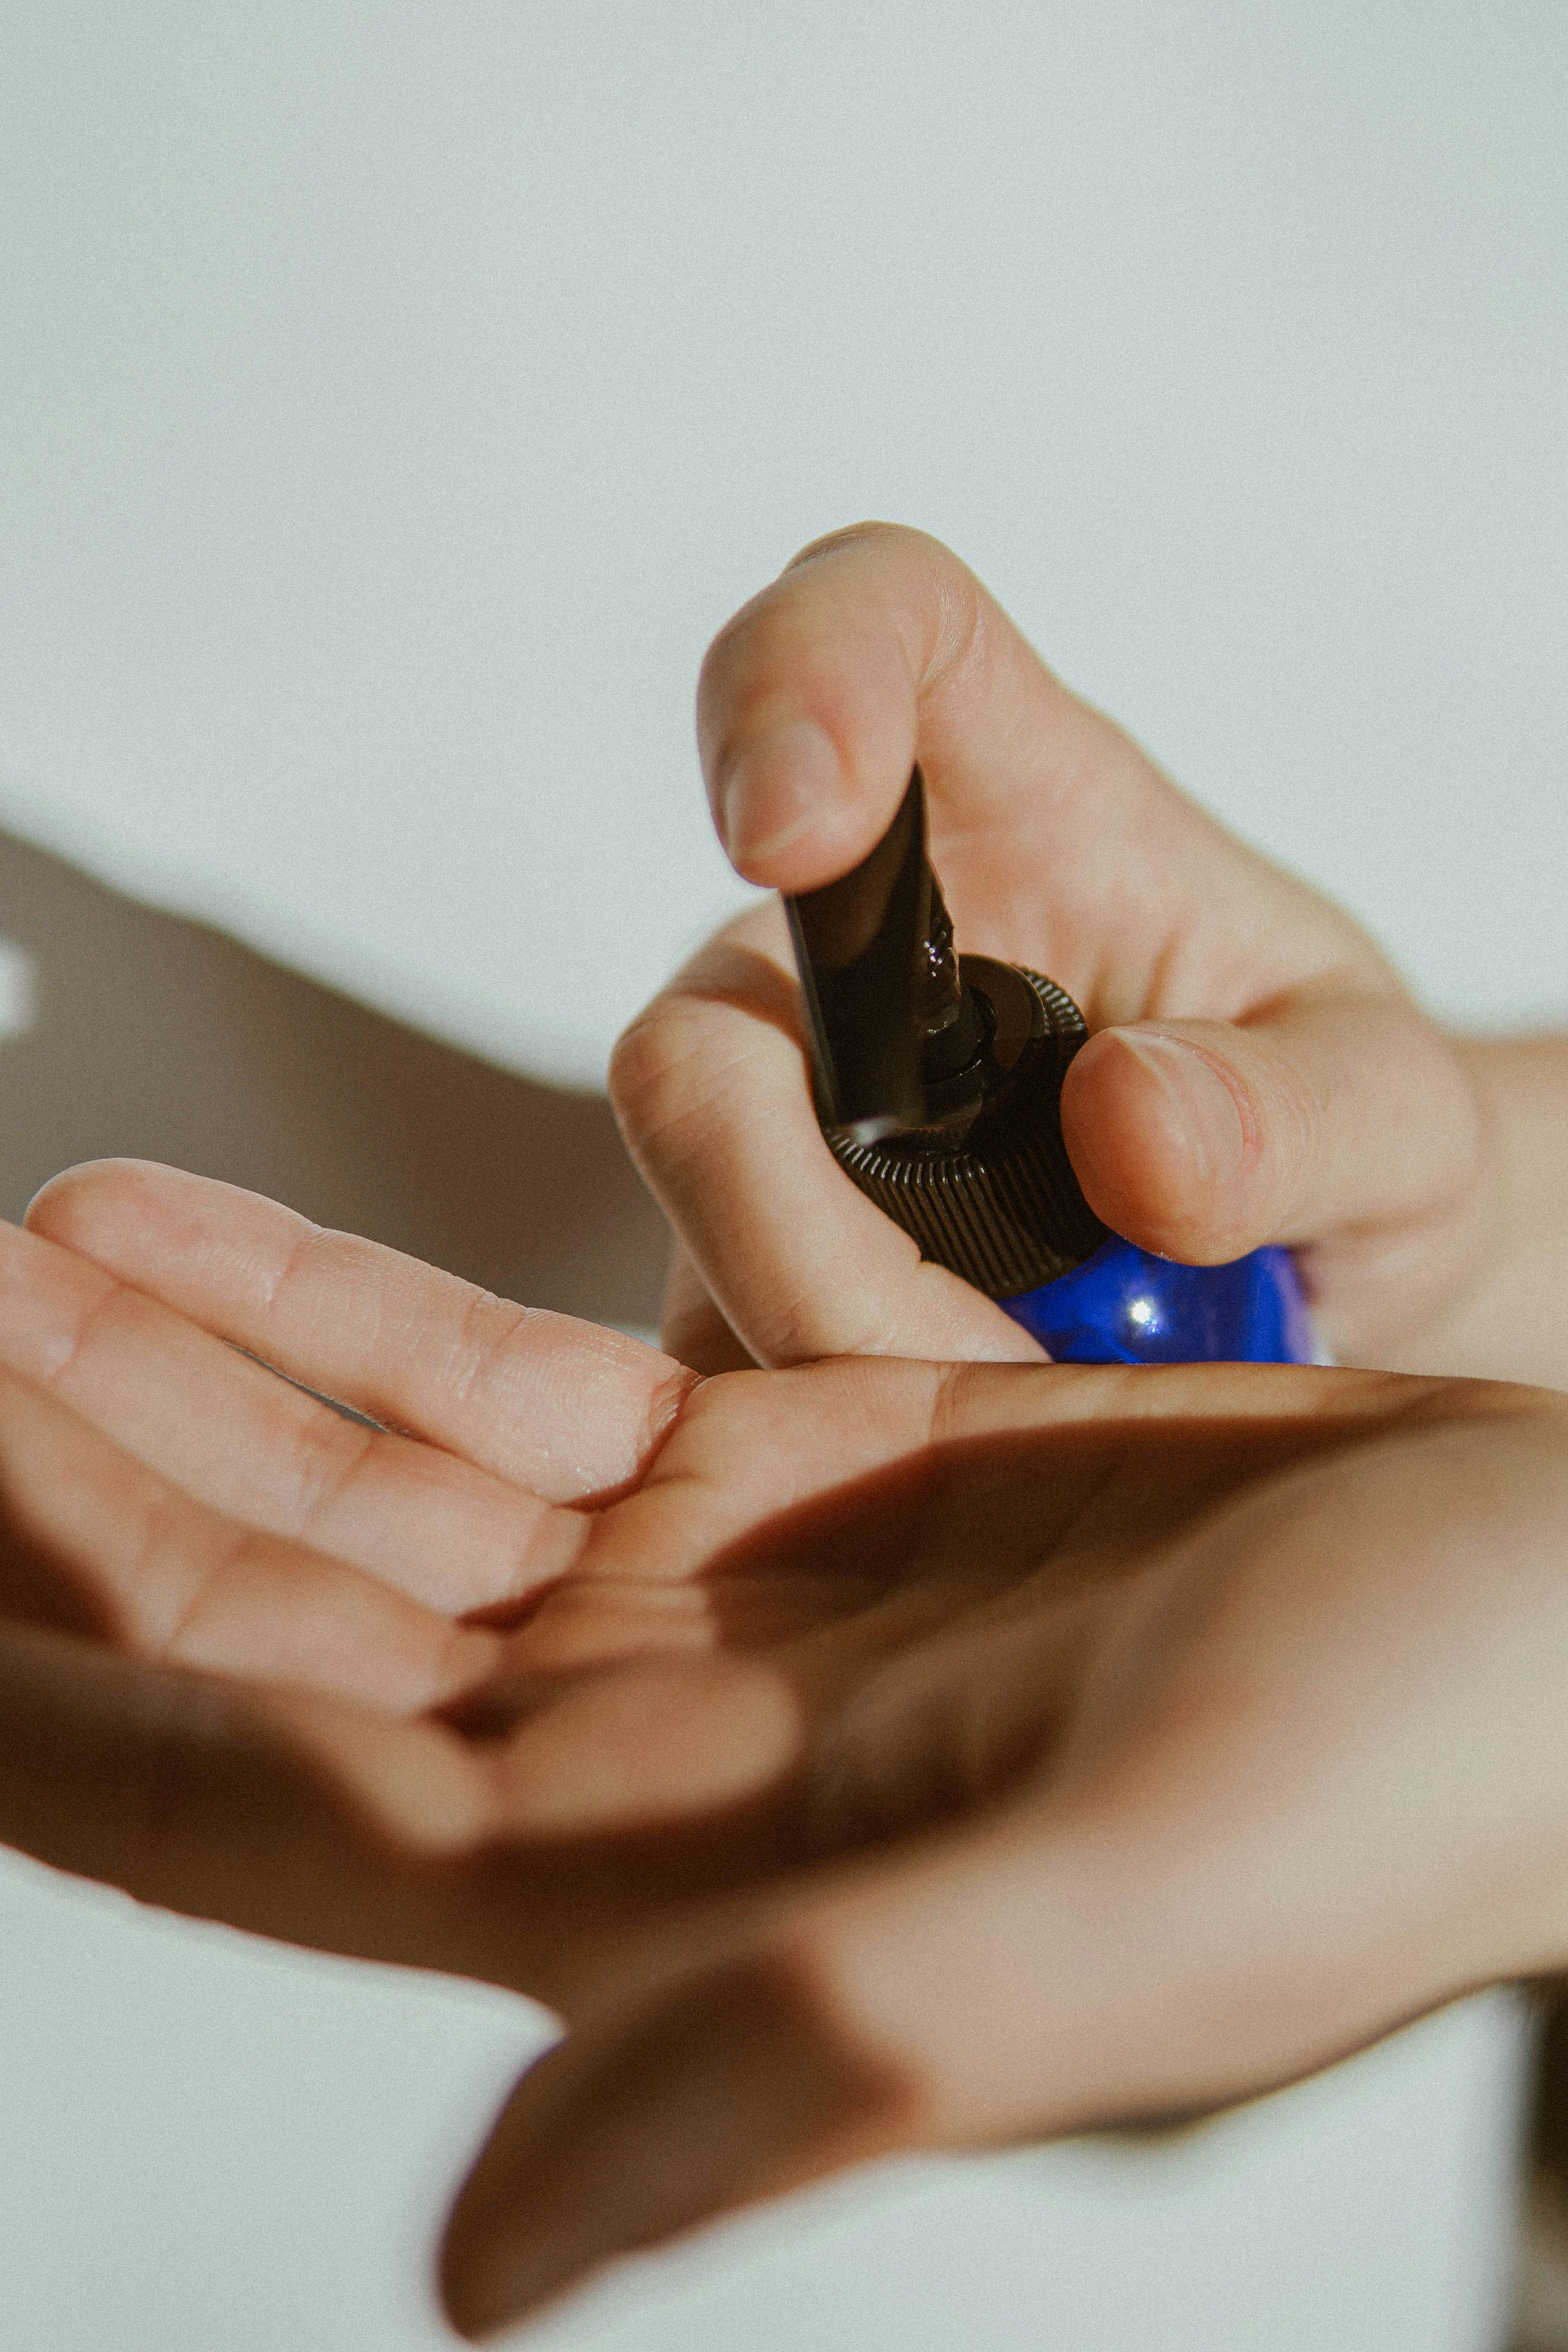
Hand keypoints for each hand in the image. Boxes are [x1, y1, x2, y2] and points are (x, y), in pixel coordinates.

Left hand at [7, 1163, 1567, 2336]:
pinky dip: (339, 1315)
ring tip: (20, 1256)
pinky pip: (499, 1389)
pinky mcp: (795, 1472)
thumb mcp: (1166, 1900)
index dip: (43, 1703)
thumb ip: (834, 2051)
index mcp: (684, 1892)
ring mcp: (708, 1609)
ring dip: (171, 1383)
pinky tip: (201, 1249)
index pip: (257, 1819)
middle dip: (58, 1494)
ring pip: (350, 1499)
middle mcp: (651, 1760)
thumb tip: (491, 2266)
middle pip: (256, 1640)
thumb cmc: (1442, 1756)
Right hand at [608, 522, 1531, 1378]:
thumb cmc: (1341, 1134)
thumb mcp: (1399, 1124)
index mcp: (1028, 802)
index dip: (794, 679)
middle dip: (798, 1216)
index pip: (872, 625)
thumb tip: (1130, 1127)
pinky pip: (718, 1336)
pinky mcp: (750, 1246)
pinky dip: (820, 1420)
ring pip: (697, 1221)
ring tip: (1038, 1400)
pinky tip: (961, 1435)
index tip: (792, 829)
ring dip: (842, 1344)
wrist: (1309, 1269)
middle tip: (992, 1356)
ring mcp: (786, 1104)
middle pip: (703, 1029)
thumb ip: (1305, 1117)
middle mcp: (860, 944)